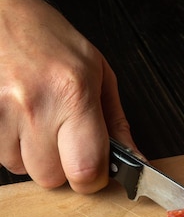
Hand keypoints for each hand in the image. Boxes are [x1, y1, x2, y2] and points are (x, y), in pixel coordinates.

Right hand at [0, 0, 136, 193]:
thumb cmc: (47, 37)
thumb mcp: (97, 72)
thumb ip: (116, 122)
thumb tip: (137, 161)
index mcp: (73, 94)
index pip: (86, 171)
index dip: (93, 178)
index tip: (96, 168)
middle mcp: (36, 106)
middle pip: (52, 178)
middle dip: (62, 168)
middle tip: (64, 139)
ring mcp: (3, 113)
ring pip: (23, 170)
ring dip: (34, 157)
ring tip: (37, 122)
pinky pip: (2, 156)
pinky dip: (13, 147)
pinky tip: (19, 121)